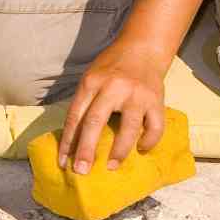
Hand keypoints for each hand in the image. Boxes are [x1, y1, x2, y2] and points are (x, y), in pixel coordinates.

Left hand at [60, 38, 168, 174]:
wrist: (143, 47)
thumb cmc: (112, 67)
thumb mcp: (92, 78)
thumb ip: (85, 103)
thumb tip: (73, 140)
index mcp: (92, 82)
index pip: (75, 116)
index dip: (68, 142)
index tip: (63, 162)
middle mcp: (113, 87)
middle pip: (95, 122)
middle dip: (86, 150)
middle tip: (81, 171)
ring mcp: (137, 94)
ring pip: (128, 127)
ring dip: (119, 150)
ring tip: (111, 166)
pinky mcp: (156, 100)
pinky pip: (155, 126)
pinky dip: (149, 141)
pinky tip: (141, 149)